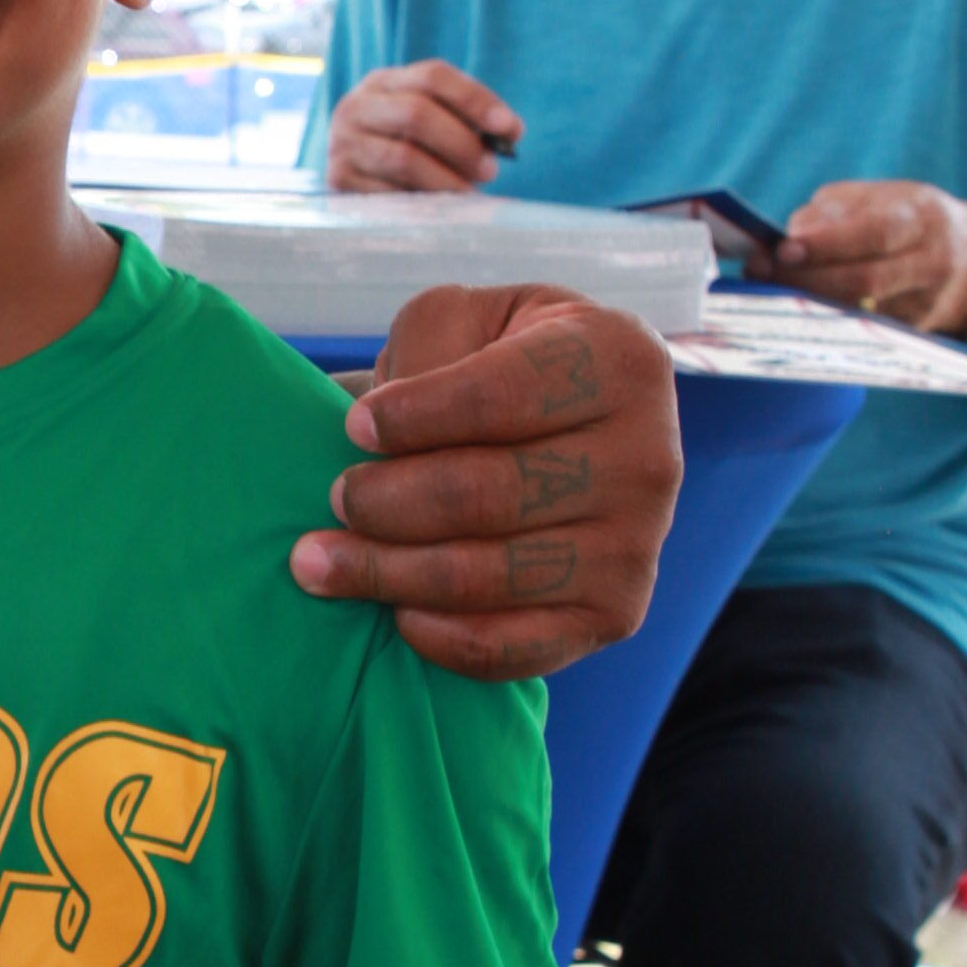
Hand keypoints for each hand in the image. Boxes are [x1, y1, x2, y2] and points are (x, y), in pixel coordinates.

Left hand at [292, 285, 678, 680]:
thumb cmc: (501, 361)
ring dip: (388, 573)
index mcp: (618, 361)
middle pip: (490, 495)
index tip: (353, 426)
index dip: (415, 416)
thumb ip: (427, 348)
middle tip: (334, 499)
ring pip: (491, 576)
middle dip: (387, 502)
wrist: (574, 426)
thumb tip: (377, 432)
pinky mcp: (616, 614)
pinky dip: (443, 639)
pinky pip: (517, 647)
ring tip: (319, 562)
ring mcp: (638, 544)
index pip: (501, 397)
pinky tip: (395, 614)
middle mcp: (647, 456)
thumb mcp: (469, 320)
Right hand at [326, 58, 520, 194]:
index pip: (433, 76)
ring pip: (404, 158)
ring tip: (470, 192)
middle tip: (490, 169)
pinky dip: (422, 202)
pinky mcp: (338, 179)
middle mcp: (356, 105)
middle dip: (462, 144)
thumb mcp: (431, 118)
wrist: (357, 171)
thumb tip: (511, 131)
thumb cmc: (408, 143)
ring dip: (447, 180)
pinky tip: (440, 208)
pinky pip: (388, 192)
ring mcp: (343, 142)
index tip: (509, 128)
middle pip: (416, 114)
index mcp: (384, 81)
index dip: (475, 100)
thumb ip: (468, 120)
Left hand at [772, 180, 966, 336]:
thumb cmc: (910, 219)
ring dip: (810, 305)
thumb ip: (833, 212)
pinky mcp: (913, 333)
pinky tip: (792, 316)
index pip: (875, 232)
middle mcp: (931, 263)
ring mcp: (926, 304)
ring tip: (767, 294)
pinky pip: (864, 330)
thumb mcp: (881, 197)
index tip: (784, 250)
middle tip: (760, 275)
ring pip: (861, 312)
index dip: (828, 244)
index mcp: (922, 217)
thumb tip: (790, 239)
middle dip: (807, 280)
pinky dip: (825, 323)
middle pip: (865, 279)